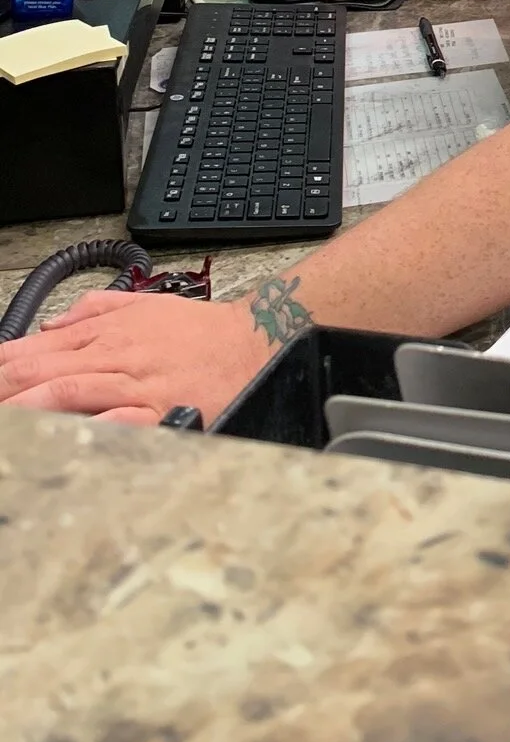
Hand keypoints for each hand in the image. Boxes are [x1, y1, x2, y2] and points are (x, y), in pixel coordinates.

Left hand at [0, 291, 271, 425]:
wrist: (253, 342)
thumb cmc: (200, 331)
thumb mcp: (145, 305)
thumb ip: (94, 310)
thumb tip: (50, 325)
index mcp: (109, 332)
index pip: (40, 347)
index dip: (4, 363)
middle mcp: (116, 356)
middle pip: (45, 371)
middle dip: (5, 387)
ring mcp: (135, 385)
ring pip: (69, 393)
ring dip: (26, 406)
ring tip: (3, 417)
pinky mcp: (158, 411)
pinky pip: (116, 421)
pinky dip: (85, 427)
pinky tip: (60, 436)